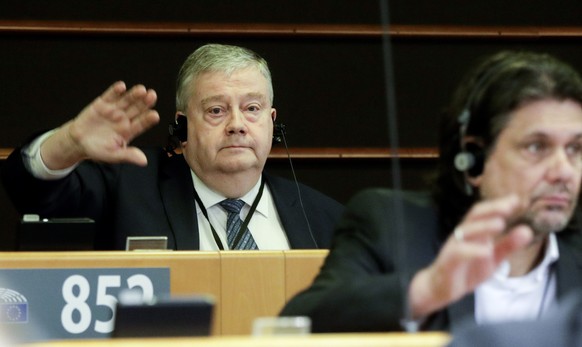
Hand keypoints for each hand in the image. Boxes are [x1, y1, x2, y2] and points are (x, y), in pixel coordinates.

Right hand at [41, 81, 159, 168]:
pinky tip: (122, 86)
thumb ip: (128, 156)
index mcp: (129, 131)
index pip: (142, 124)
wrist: (78, 142)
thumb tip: (144, 161)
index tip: (155, 115)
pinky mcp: (102, 104)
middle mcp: (124, 119)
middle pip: (137, 109)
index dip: (148, 119)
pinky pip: (110, 96)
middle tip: (152, 96)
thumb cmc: (98, 149)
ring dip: (133, 95)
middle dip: (145, 103)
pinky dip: (115, 91)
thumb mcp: (114, 155)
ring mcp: (114, 110)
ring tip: (141, 90)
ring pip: (126, 101)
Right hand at [408, 194, 533, 317]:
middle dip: (492, 208)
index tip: (518, 200)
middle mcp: (464, 234)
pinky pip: (459, 253)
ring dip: (483, 226)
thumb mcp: (494, 259)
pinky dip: (473, 250)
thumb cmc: (467, 269)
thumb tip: (527, 230)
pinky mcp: (449, 261)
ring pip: (466, 231)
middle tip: (510, 205)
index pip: (486, 213)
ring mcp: (455, 246)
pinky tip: (487, 251)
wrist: (441, 288)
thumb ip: (508, 245)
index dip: (500, 205)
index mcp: (475, 231)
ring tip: (500, 224)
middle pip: (474, 215)